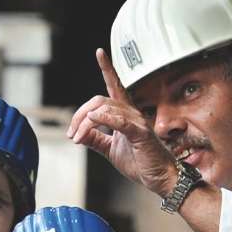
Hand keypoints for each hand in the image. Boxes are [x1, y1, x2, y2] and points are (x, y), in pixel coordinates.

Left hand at [67, 49, 179, 200]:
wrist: (160, 178)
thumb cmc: (142, 163)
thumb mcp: (111, 150)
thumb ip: (96, 139)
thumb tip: (80, 133)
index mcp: (125, 115)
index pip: (114, 86)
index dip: (107, 68)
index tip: (100, 53)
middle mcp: (131, 113)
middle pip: (99, 100)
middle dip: (79, 114)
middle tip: (71, 133)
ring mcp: (136, 122)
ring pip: (104, 109)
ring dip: (84, 123)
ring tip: (77, 138)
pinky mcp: (140, 133)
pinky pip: (119, 120)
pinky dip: (103, 118)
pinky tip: (92, 121)